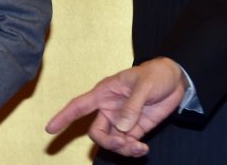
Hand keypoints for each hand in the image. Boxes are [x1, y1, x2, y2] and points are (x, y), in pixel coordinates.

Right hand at [45, 57, 186, 157]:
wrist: (176, 80)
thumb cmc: (155, 74)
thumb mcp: (144, 86)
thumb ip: (132, 106)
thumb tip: (121, 128)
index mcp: (104, 93)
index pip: (79, 106)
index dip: (63, 116)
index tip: (50, 129)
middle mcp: (109, 109)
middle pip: (96, 132)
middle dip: (107, 142)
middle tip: (123, 143)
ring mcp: (122, 120)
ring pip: (111, 141)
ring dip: (122, 148)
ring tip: (139, 148)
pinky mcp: (135, 129)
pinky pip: (127, 144)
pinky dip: (133, 150)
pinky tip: (143, 149)